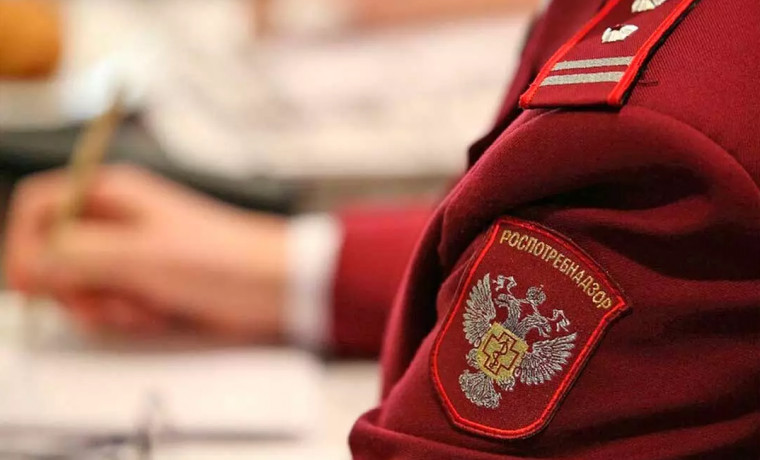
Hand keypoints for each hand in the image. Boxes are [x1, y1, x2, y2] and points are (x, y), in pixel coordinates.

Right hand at [3, 165, 288, 340]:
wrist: (273, 286)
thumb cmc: (221, 259)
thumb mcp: (142, 257)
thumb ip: (77, 256)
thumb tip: (25, 263)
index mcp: (112, 194)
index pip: (38, 207)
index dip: (24, 243)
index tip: (31, 282)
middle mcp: (115, 221)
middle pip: (53, 253)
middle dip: (74, 286)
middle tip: (106, 300)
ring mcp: (129, 253)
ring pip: (80, 285)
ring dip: (106, 306)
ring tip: (145, 305)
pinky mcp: (145, 282)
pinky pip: (110, 304)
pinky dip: (127, 316)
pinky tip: (158, 313)